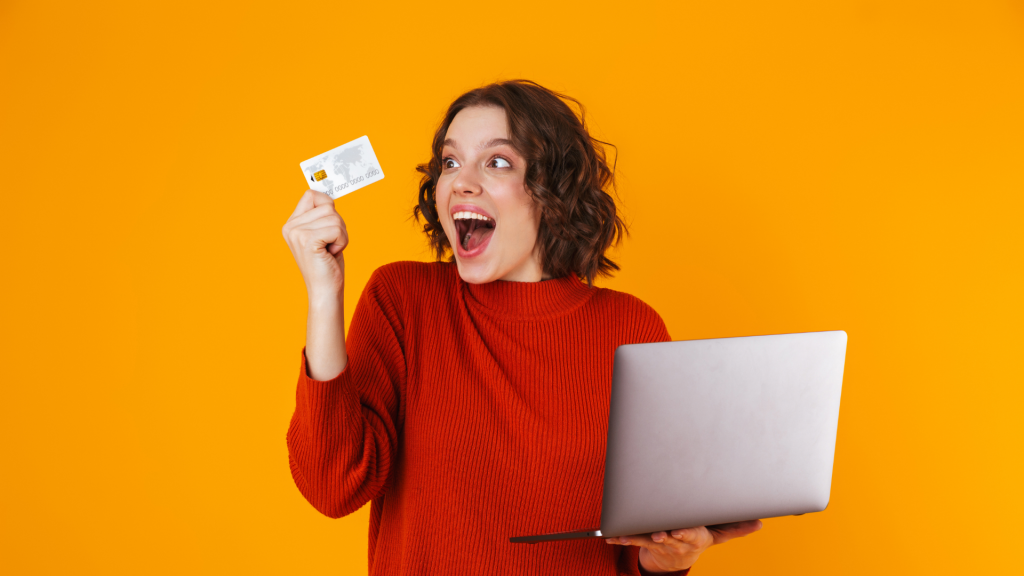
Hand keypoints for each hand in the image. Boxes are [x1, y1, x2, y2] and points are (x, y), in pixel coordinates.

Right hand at [282, 190, 347, 302]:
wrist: (325, 290)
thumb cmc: (328, 264)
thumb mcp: (324, 233)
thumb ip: (323, 214)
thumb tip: (330, 195)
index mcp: (292, 223)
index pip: (312, 194)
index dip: (328, 207)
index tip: (328, 229)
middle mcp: (290, 226)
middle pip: (327, 205)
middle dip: (338, 225)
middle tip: (330, 244)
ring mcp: (297, 233)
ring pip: (334, 217)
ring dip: (341, 235)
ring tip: (330, 250)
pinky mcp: (307, 240)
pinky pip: (337, 229)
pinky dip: (342, 242)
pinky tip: (331, 253)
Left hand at [605, 520, 761, 572]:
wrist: (676, 558)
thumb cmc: (696, 538)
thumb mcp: (717, 534)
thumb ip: (735, 528)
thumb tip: (760, 523)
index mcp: (694, 536)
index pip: (690, 534)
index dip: (685, 532)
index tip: (679, 530)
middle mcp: (676, 540)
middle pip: (670, 537)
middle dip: (664, 535)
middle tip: (659, 533)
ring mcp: (659, 542)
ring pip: (648, 539)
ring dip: (637, 537)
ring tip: (626, 535)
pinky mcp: (645, 540)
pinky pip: (632, 538)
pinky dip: (621, 536)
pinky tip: (610, 535)